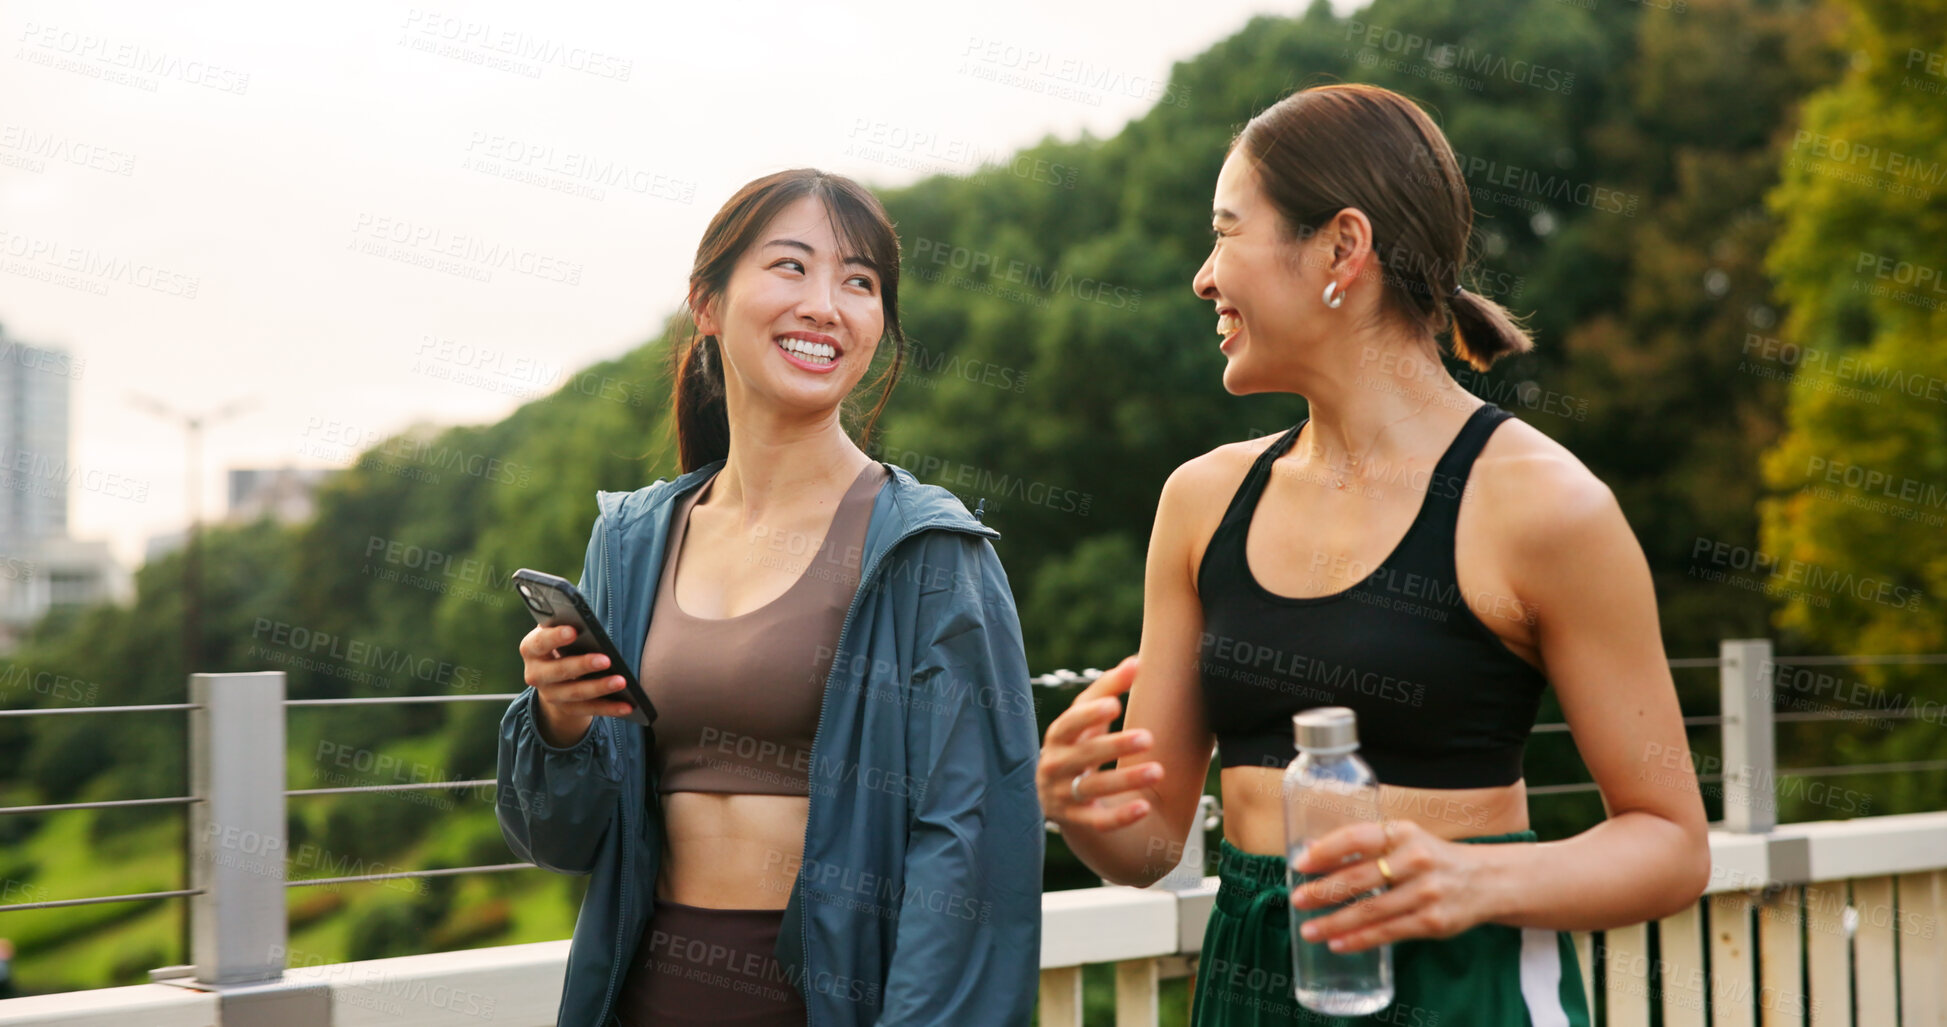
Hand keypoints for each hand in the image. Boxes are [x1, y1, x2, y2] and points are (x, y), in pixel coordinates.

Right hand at [518, 624, 632, 745]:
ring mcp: (550, 694)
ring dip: (600, 688)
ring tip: (622, 682)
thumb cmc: (562, 642)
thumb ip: (568, 625)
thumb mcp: (560, 631)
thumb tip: (590, 625)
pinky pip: (590, 710)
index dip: (555, 637)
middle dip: (583, 665)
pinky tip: (628, 705)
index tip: (573, 631)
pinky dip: (610, 708)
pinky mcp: (566, 709)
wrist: (553, 674)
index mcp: (531, 649)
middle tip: (606, 659)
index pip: (539, 642)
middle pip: (559, 671)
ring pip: (575, 693)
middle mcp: (535, 674)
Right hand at [1035, 655, 1164, 832]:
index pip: (1069, 724)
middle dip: (1115, 746)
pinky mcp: (1076, 822)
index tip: (1114, 704)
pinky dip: (1120, 816)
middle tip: (1149, 737)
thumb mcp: (1086, 719)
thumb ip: (1108, 689)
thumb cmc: (1078, 744)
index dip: (1089, 715)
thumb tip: (1137, 661)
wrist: (1058, 795)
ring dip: (1126, 779)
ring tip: (1158, 770)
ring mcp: (1062, 796)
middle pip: (1083, 756)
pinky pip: (1098, 822)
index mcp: (1057, 737)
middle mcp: (1054, 766)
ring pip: (1093, 789)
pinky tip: (1145, 807)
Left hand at [1288, 819, 1499, 952]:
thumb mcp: (1405, 840)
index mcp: (1403, 832)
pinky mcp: (1432, 922)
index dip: (1325, 852)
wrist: (1486, 880)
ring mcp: (1425, 893)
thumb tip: (1313, 851)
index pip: (1356, 838)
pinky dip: (1359, 940)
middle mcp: (1415, 860)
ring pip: (1369, 911)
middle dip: (1322, 892)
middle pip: (1358, 878)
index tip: (1299, 864)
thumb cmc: (1433, 858)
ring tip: (1309, 930)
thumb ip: (1365, 845)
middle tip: (1296, 901)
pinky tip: (1337, 944)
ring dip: (1334, 923)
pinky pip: (1387, 933)